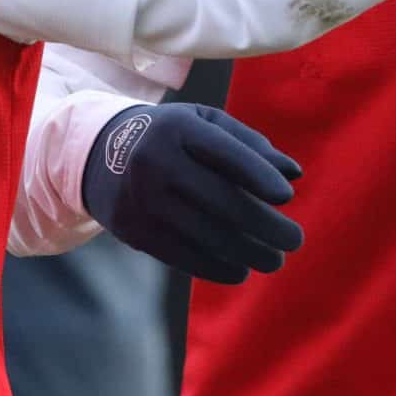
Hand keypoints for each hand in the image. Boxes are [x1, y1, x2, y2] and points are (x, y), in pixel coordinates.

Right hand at [81, 104, 304, 283]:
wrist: (101, 154)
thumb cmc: (172, 137)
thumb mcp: (204, 125)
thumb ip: (251, 145)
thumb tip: (294, 175)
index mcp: (179, 128)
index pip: (226, 153)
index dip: (259, 176)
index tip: (287, 198)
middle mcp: (157, 162)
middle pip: (222, 201)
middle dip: (265, 225)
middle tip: (295, 240)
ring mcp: (143, 199)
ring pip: (206, 234)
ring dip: (248, 252)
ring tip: (275, 260)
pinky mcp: (134, 230)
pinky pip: (182, 255)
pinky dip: (216, 267)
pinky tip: (241, 271)